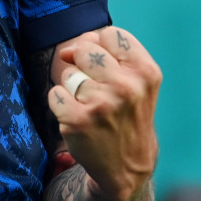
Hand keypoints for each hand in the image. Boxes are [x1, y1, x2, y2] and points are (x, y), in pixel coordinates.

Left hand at [48, 26, 160, 200]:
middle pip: (84, 49)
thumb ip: (107, 53)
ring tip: (90, 107)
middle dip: (84, 65)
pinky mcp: (78, 120)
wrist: (128, 166)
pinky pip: (55, 93)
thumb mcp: (135, 82)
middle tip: (98, 90)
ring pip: (68, 73)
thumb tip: (68, 49)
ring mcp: (102, 103)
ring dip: (73, 88)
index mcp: (145, 72)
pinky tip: (78, 117)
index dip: (101, 47)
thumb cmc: (127, 114)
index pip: (110, 34)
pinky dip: (61, 104)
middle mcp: (126, 86)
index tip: (106, 67)